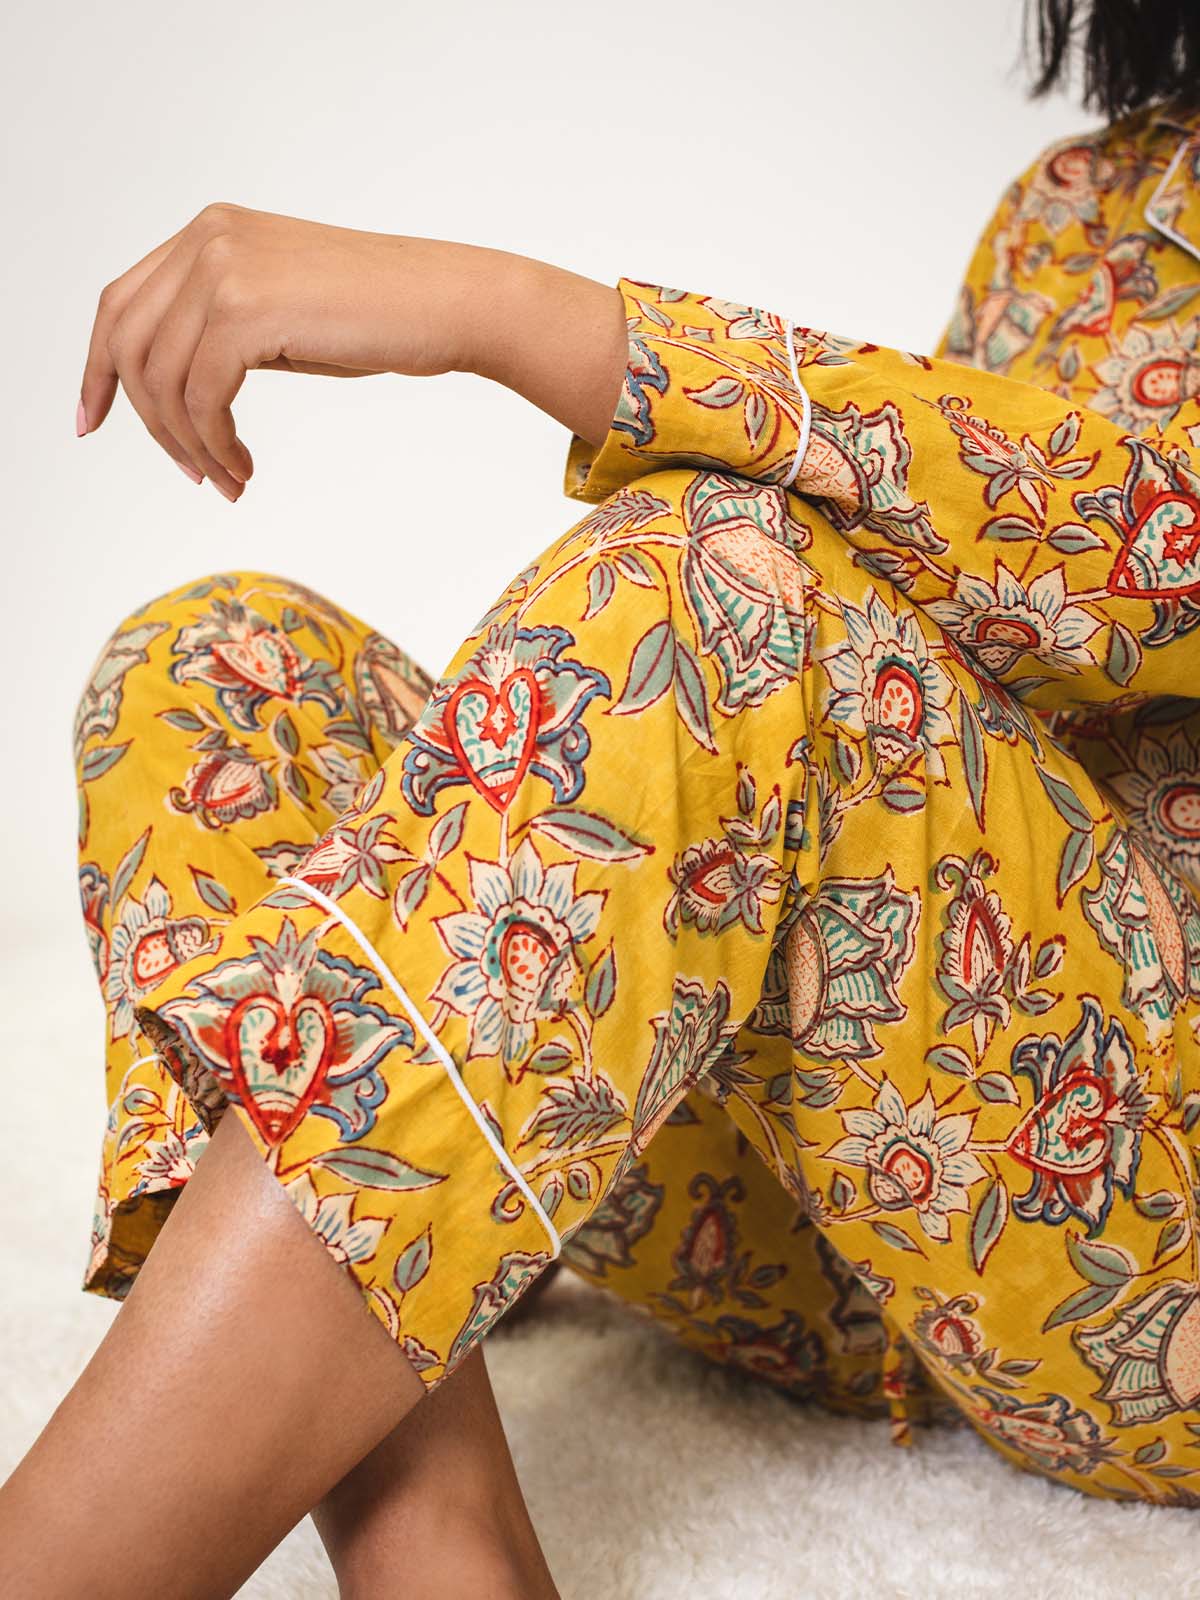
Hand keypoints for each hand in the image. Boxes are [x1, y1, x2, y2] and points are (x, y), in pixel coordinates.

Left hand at [78, 204, 494, 499]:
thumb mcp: (282, 312)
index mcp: (210, 232)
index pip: (121, 303)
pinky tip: (244, 468)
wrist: (448, 304)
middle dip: (146, 420)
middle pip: (126, 342)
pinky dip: (216, 445)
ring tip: (227, 480)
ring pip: (161, 378)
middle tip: (189, 473)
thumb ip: (224, 326)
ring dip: (189, 445)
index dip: (97, 367)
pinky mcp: (246, 309)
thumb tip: (176, 389)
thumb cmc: (381, 317)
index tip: (93, 420)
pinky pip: (201, 396)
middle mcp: (207, 239)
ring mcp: (223, 269)